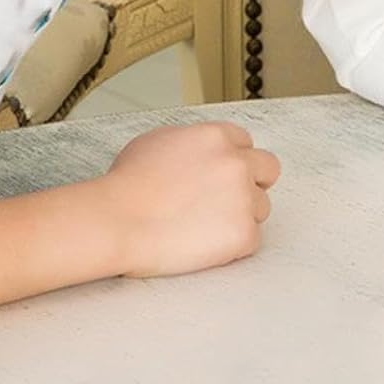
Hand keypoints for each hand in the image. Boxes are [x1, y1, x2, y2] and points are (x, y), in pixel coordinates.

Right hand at [99, 123, 281, 277]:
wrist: (115, 223)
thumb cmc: (125, 188)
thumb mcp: (156, 142)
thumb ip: (191, 142)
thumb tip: (202, 153)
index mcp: (217, 137)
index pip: (247, 144)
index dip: (233, 161)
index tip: (221, 176)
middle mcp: (237, 163)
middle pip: (268, 170)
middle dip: (252, 183)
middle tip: (225, 201)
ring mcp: (244, 198)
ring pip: (260, 207)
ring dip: (239, 216)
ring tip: (201, 227)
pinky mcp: (244, 234)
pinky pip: (251, 239)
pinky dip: (231, 246)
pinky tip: (202, 245)